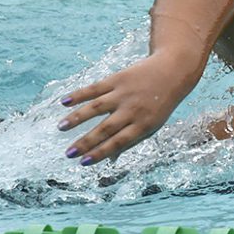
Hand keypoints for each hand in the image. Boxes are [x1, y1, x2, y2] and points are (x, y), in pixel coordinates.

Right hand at [56, 55, 190, 163]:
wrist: (172, 71)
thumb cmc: (160, 104)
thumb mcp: (152, 125)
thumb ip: (131, 141)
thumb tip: (110, 160)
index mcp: (143, 125)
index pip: (118, 142)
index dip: (100, 153)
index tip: (83, 162)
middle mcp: (132, 110)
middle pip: (105, 128)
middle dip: (86, 142)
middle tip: (68, 153)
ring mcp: (124, 94)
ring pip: (96, 107)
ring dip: (77, 118)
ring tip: (61, 127)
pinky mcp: (117, 79)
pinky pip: (95, 88)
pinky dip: (79, 94)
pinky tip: (64, 102)